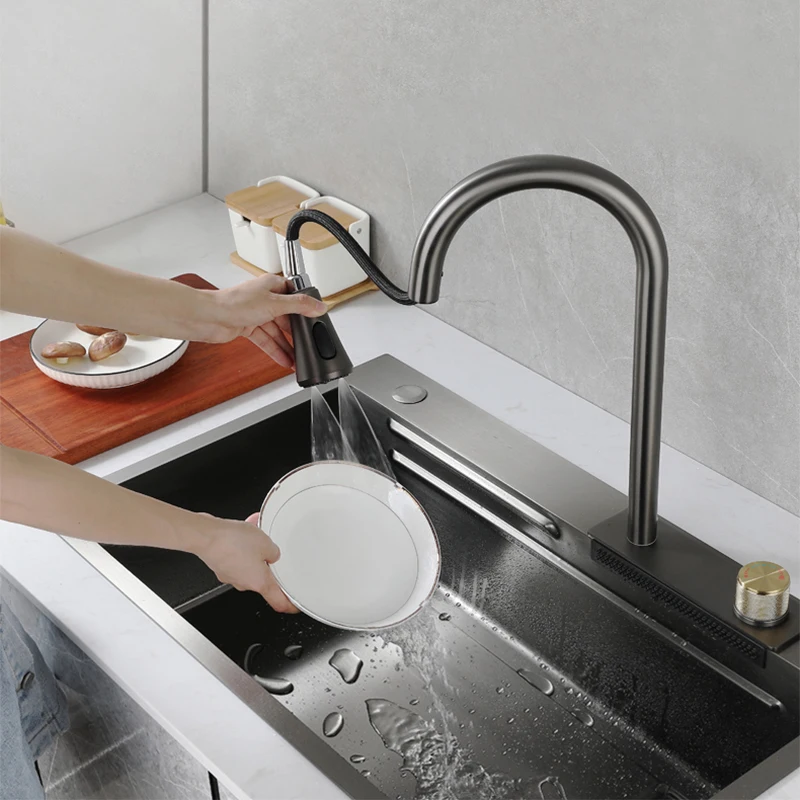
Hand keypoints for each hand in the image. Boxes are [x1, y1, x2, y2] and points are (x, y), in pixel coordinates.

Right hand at [195, 512, 298, 612]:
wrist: (206, 536)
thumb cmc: (233, 542)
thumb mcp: (267, 543)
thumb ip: (275, 552)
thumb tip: (273, 555)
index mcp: (260, 583)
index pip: (279, 602)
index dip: (290, 605)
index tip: (295, 605)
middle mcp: (244, 583)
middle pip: (264, 580)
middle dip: (270, 565)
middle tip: (273, 551)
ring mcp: (231, 575)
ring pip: (250, 565)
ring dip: (255, 552)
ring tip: (256, 535)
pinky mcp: (222, 565)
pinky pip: (237, 557)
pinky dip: (242, 547)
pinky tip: (243, 533)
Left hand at [211, 273, 326, 367]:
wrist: (209, 317)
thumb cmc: (235, 303)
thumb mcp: (275, 304)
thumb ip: (300, 306)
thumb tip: (319, 306)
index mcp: (272, 285)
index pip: (295, 295)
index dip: (305, 308)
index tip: (316, 319)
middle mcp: (264, 298)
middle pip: (287, 317)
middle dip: (296, 333)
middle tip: (308, 345)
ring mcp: (255, 313)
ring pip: (276, 331)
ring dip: (286, 346)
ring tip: (297, 360)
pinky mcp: (247, 327)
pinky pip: (266, 340)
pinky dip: (274, 350)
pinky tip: (284, 360)